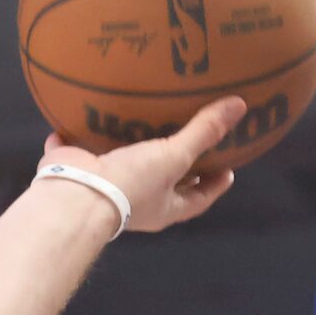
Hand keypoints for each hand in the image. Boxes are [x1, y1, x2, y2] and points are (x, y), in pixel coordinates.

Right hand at [39, 95, 245, 234]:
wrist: (76, 195)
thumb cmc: (131, 185)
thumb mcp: (174, 157)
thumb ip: (202, 133)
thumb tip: (239, 107)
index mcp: (163, 207)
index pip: (198, 199)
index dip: (215, 185)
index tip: (228, 169)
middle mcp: (136, 201)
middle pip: (164, 186)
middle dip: (177, 169)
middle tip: (193, 145)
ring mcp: (104, 187)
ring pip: (123, 167)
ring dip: (132, 150)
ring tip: (144, 124)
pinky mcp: (76, 169)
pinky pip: (78, 148)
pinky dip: (77, 134)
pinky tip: (83, 114)